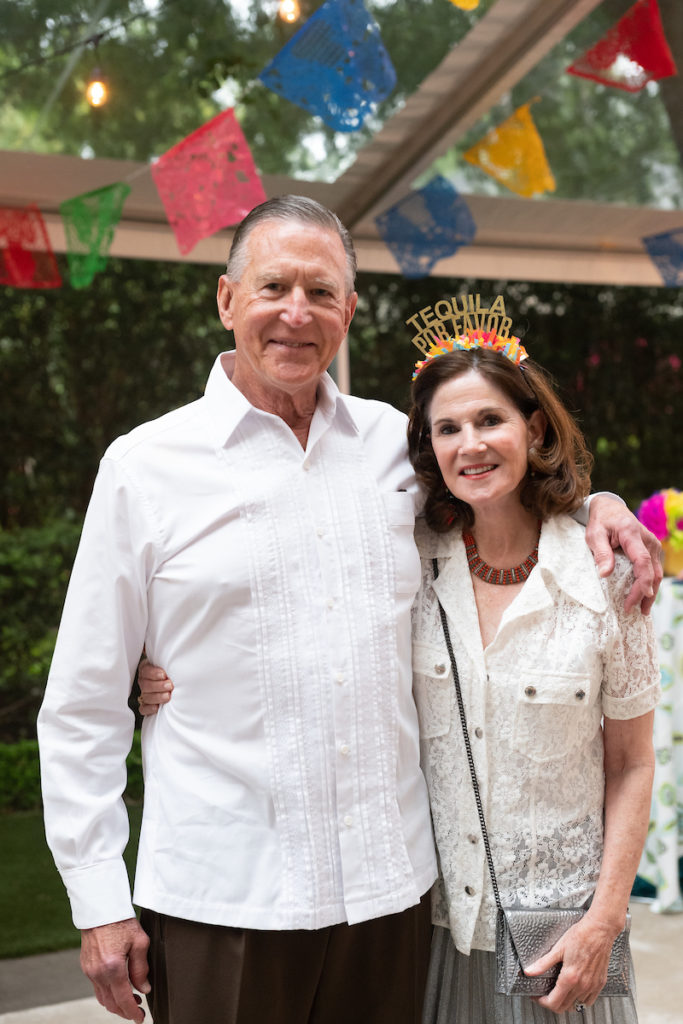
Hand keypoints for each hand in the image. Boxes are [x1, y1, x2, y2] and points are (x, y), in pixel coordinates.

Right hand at [80, 918, 149, 1021]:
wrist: (100, 909)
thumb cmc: (121, 921)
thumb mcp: (140, 942)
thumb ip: (141, 968)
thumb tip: (144, 989)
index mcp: (113, 967)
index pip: (123, 999)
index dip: (132, 1013)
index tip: (140, 1019)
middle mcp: (98, 973)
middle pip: (111, 1003)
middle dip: (124, 1011)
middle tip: (137, 1011)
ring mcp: (90, 971)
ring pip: (102, 997)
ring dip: (115, 1003)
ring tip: (130, 1000)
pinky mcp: (86, 966)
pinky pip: (97, 987)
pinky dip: (107, 993)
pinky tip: (118, 987)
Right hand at [137, 659, 172, 715]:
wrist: (176, 680)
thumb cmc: (173, 669)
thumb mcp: (169, 661)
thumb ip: (168, 657)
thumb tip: (175, 643)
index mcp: (147, 669)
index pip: (145, 671)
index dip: (153, 673)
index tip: (164, 674)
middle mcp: (144, 681)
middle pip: (145, 685)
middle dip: (158, 686)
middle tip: (170, 685)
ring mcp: (145, 694)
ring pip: (146, 697)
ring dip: (157, 697)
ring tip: (168, 696)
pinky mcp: (146, 705)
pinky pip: (143, 709)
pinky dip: (149, 709)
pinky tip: (157, 708)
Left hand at [524, 915, 616, 1012]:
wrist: (600, 930)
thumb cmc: (581, 935)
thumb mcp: (558, 948)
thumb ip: (543, 963)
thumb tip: (529, 971)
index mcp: (570, 977)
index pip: (554, 1002)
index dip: (542, 1002)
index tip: (537, 996)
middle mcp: (582, 985)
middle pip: (564, 1007)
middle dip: (552, 1003)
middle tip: (545, 994)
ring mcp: (592, 986)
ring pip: (577, 1005)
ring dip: (566, 1003)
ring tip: (558, 992)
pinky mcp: (600, 983)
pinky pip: (589, 1000)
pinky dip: (580, 1000)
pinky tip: (574, 991)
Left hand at [585, 495, 661, 613]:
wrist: (610, 509)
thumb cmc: (601, 522)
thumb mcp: (594, 534)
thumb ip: (601, 553)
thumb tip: (604, 574)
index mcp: (632, 534)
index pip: (642, 562)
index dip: (640, 583)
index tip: (633, 601)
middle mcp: (648, 540)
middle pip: (653, 572)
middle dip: (645, 594)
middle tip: (632, 611)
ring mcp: (653, 545)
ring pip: (657, 573)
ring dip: (650, 592)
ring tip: (641, 610)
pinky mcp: (652, 550)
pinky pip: (654, 569)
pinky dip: (650, 584)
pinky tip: (644, 597)